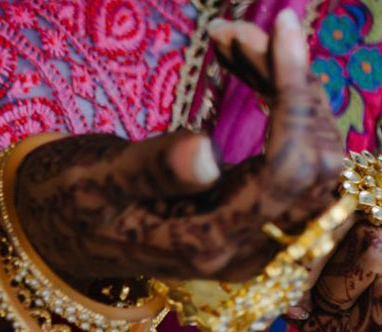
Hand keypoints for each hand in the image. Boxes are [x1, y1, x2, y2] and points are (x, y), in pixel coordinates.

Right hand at [14, 10, 345, 285]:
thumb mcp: (96, 184)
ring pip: (317, 157)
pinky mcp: (263, 218)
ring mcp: (261, 239)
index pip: (289, 172)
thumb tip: (206, 152)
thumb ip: (151, 172)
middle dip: (293, 85)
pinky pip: (300, 156)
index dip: (295, 98)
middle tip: (236, 32)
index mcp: (210, 244)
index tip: (283, 29)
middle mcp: (249, 251)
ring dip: (291, 89)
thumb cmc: (71, 207)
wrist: (64, 238)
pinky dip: (285, 103)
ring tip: (235, 40)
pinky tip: (247, 64)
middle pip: (316, 163)